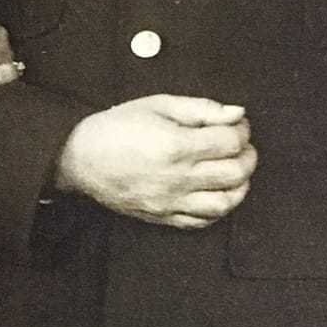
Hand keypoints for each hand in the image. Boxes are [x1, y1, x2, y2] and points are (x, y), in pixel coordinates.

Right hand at [54, 95, 256, 227]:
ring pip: (225, 203)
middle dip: (247, 156)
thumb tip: (237, 113)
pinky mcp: (163, 216)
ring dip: (239, 186)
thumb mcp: (158, 105)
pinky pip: (202, 222)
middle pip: (235, 173)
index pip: (230, 142)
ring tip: (233, 171)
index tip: (236, 125)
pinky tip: (216, 192)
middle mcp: (177, 178)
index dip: (241, 131)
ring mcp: (171, 201)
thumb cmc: (116, 128)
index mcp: (176, 146)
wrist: (79, 159)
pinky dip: (218, 209)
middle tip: (240, 146)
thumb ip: (201, 108)